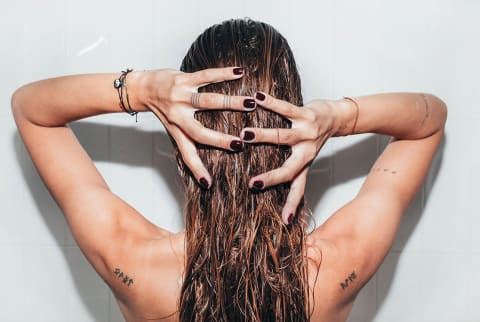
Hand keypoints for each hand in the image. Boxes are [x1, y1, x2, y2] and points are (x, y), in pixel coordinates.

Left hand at [141, 67, 255, 187]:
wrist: (142, 87)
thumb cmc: (163, 110)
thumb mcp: (174, 128)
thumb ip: (190, 139)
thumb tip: (205, 162)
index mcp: (177, 131)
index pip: (187, 154)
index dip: (196, 169)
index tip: (208, 183)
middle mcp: (178, 117)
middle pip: (200, 132)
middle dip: (220, 139)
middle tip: (241, 143)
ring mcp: (180, 97)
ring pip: (207, 102)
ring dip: (231, 103)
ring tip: (251, 103)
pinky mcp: (182, 80)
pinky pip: (205, 76)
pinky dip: (223, 74)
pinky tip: (239, 73)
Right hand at [240, 92, 339, 223]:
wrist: (337, 116)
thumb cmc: (315, 139)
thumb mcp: (305, 159)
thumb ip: (291, 173)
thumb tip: (277, 194)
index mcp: (304, 165)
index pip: (297, 189)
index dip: (292, 205)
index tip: (284, 220)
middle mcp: (305, 152)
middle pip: (288, 169)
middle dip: (271, 178)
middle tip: (253, 184)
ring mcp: (306, 133)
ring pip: (282, 137)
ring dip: (263, 136)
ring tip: (244, 135)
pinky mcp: (306, 114)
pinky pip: (286, 108)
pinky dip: (271, 103)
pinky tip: (257, 98)